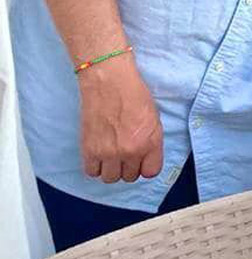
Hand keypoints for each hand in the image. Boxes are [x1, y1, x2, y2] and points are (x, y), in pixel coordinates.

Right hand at [78, 56, 162, 183]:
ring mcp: (109, 153)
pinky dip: (95, 165)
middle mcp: (130, 151)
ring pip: (110, 178)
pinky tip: (98, 152)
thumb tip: (146, 158)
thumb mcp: (153, 118)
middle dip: (128, 165)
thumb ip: (151, 142)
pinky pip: (92, 172)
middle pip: (130, 176)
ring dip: (111, 167)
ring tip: (111, 152)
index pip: (151, 172)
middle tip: (124, 151)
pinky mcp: (89, 150)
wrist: (109, 80)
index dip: (146, 165)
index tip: (141, 159)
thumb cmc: (133, 93)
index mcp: (150, 142)